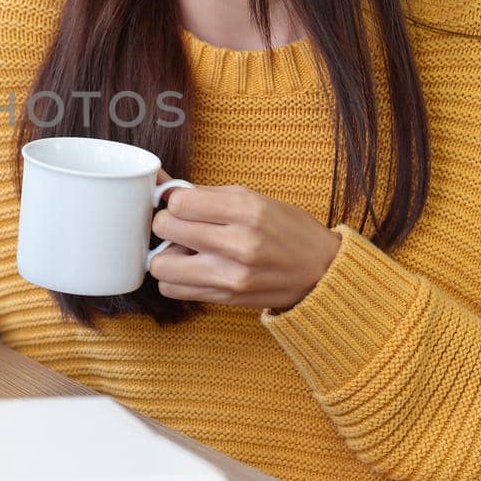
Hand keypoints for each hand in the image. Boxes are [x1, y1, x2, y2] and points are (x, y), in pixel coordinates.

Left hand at [148, 170, 341, 311]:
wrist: (322, 271)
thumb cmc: (287, 229)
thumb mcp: (252, 198)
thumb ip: (204, 194)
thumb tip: (159, 183)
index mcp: (247, 210)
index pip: (179, 202)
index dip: (174, 201)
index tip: (184, 205)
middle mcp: (238, 243)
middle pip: (165, 228)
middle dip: (168, 223)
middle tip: (181, 225)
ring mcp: (231, 275)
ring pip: (160, 266)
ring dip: (166, 255)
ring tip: (185, 250)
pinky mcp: (225, 298)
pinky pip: (173, 290)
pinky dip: (175, 279)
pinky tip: (193, 268)